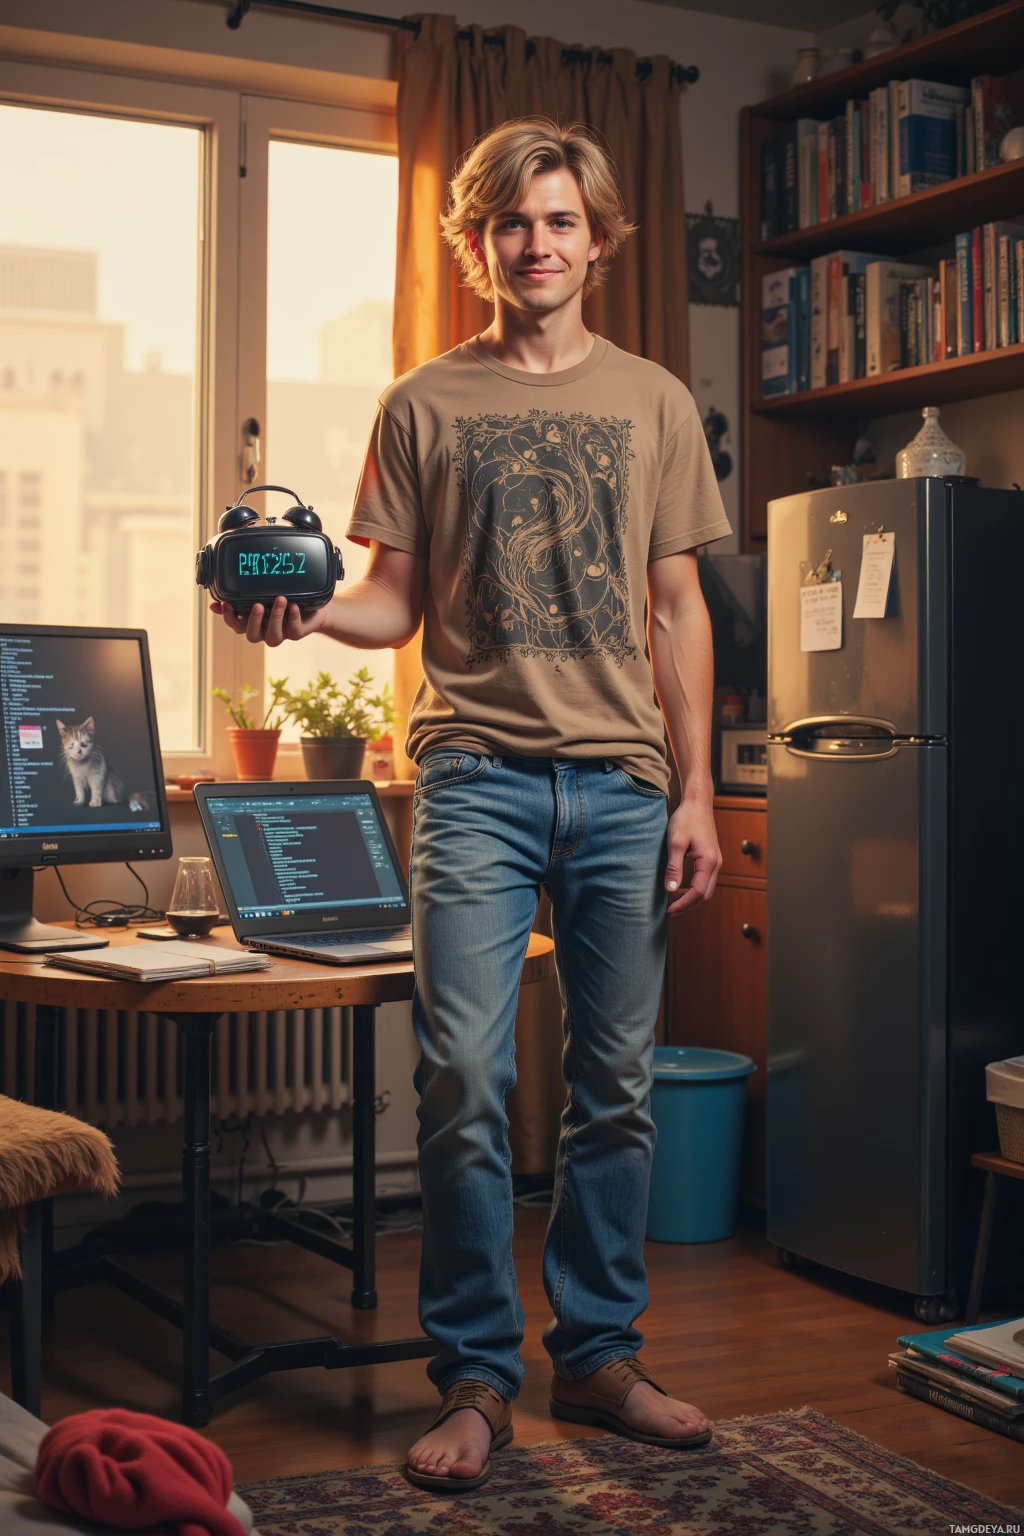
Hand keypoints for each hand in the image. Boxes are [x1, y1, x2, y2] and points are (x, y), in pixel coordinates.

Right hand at [210, 596, 325, 646]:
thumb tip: (213, 603)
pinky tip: (294, 607)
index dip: (230, 618)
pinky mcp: (296, 633)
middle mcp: (264, 632)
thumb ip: (240, 599)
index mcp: (252, 623)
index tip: (227, 604)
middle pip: (252, 635)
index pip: (236, 626)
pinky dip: (293, 618)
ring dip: (276, 617)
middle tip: (257, 605)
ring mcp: (280, 635)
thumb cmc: (282, 600)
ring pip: (273, 636)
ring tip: (280, 599)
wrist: (311, 607)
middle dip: (254, 621)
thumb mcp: (260, 596)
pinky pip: (294, 631)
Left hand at [664, 795, 721, 915]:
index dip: (683, 904)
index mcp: (708, 861)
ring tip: (674, 903)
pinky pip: (706, 881)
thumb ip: (674, 867)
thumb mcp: (675, 842)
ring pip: (707, 890)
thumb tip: (671, 890)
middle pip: (705, 895)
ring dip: (692, 900)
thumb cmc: (687, 818)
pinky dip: (695, 890)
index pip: (698, 892)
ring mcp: (715, 861)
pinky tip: (681, 890)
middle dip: (688, 906)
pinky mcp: (711, 858)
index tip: (669, 911)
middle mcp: (716, 864)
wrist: (698, 802)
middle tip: (670, 912)